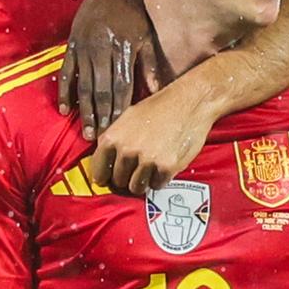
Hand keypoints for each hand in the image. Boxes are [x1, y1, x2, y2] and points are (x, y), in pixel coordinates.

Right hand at [58, 0, 163, 137]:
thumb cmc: (134, 12)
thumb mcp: (147, 35)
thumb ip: (150, 64)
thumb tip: (159, 91)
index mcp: (122, 48)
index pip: (121, 86)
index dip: (119, 109)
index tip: (118, 129)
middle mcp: (101, 49)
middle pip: (102, 90)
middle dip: (101, 116)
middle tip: (100, 138)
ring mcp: (84, 47)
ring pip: (84, 85)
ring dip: (85, 110)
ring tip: (86, 131)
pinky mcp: (72, 44)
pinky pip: (66, 72)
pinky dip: (64, 92)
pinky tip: (64, 109)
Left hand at [91, 79, 212, 193]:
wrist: (189, 101)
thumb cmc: (160, 107)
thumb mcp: (128, 118)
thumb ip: (115, 140)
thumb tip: (106, 161)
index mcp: (113, 137)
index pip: (98, 170)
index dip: (103, 176)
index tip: (107, 180)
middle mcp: (127, 150)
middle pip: (118, 181)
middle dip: (126, 178)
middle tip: (135, 170)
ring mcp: (147, 160)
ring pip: (136, 187)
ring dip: (142, 182)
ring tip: (149, 169)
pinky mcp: (166, 167)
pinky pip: (156, 185)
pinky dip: (160, 180)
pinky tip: (163, 166)